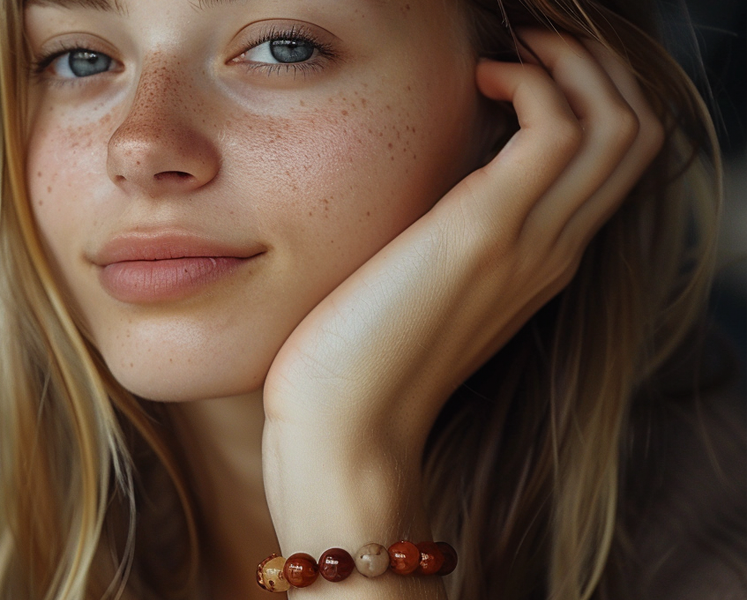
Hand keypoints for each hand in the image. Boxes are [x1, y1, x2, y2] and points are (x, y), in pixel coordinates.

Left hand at [260, 29, 662, 577]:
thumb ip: (451, 241)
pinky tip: (480, 78)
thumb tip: (438, 184)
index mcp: (540, 266)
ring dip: (573, 64)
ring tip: (511, 50)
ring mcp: (529, 242)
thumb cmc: (363, 361)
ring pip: (617, 124)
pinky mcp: (485, 230)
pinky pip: (556, 127)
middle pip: (634, 136)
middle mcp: (553, 252)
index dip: (587, 100)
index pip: (613, 166)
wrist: (345, 430)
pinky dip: (533, 80)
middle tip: (530, 44)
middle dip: (595, 69)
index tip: (523, 70)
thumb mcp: (423, 291)